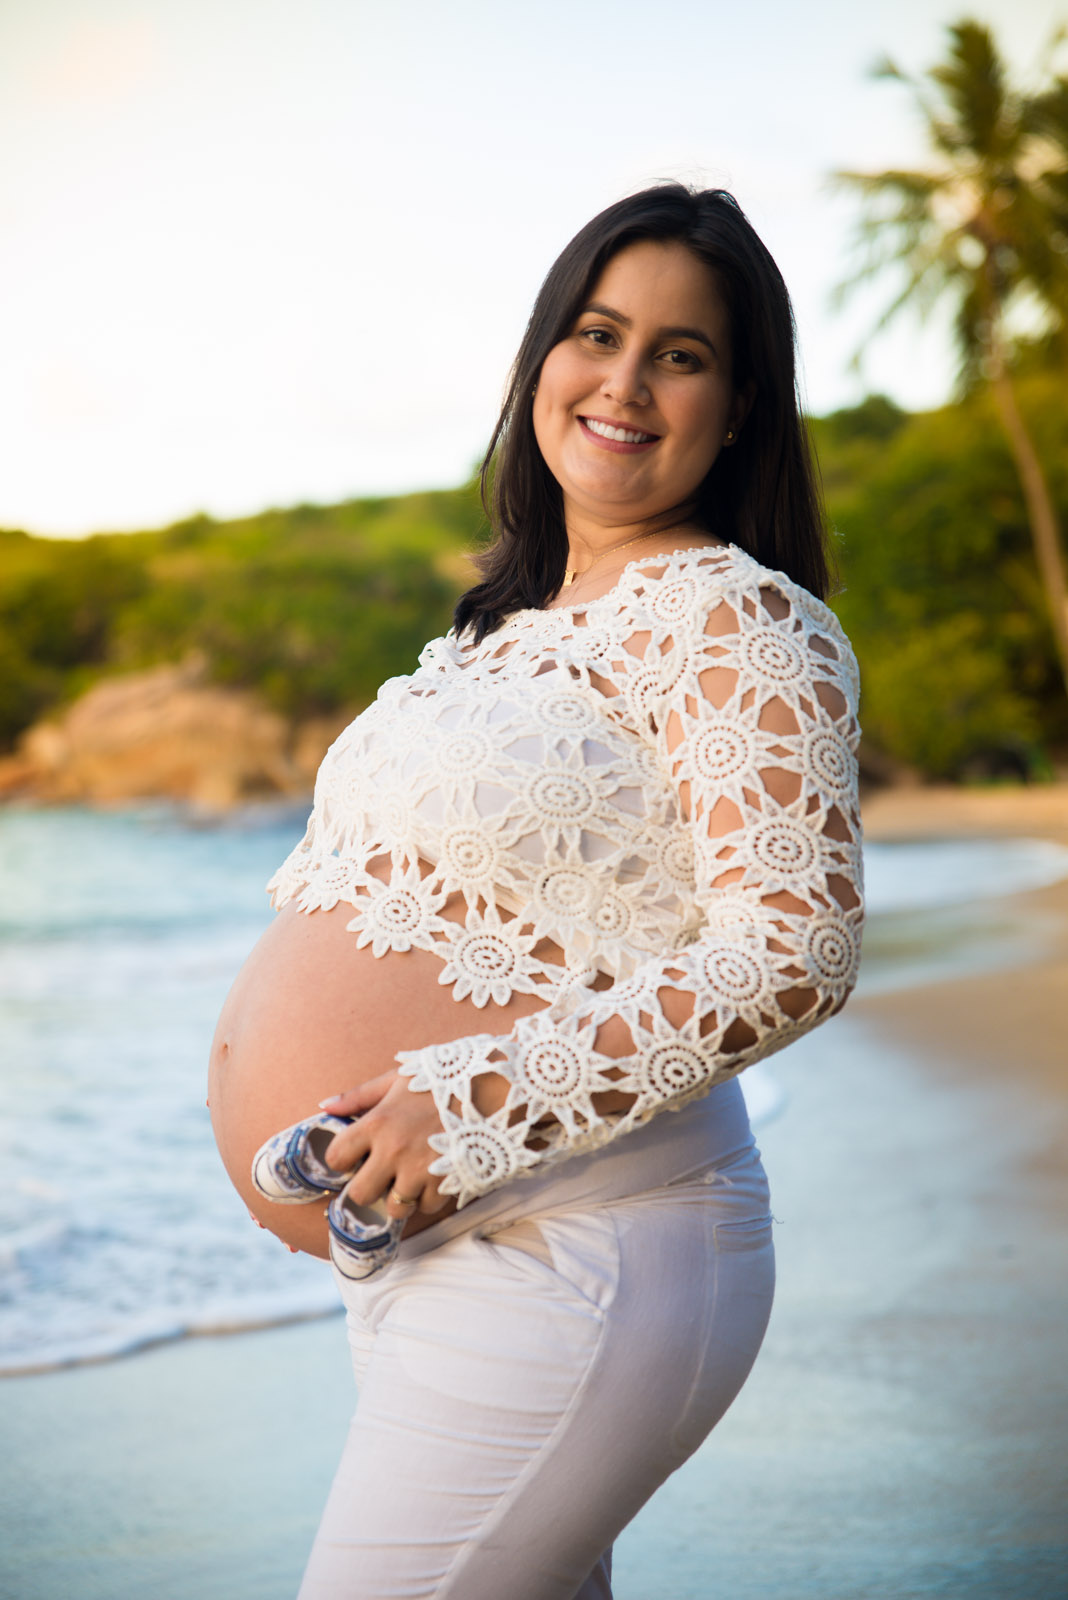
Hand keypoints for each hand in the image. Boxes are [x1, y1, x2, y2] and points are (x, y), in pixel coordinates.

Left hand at [319, 1070, 449, 1221]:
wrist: (493, 1088)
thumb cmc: (443, 1080)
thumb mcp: (398, 1079)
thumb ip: (358, 1095)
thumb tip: (323, 1106)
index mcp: (377, 1122)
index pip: (336, 1157)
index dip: (342, 1159)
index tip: (354, 1156)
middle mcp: (393, 1150)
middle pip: (360, 1194)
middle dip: (368, 1188)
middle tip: (381, 1175)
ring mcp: (420, 1170)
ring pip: (395, 1209)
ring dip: (401, 1197)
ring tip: (412, 1177)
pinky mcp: (445, 1183)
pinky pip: (427, 1207)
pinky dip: (430, 1197)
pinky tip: (436, 1176)